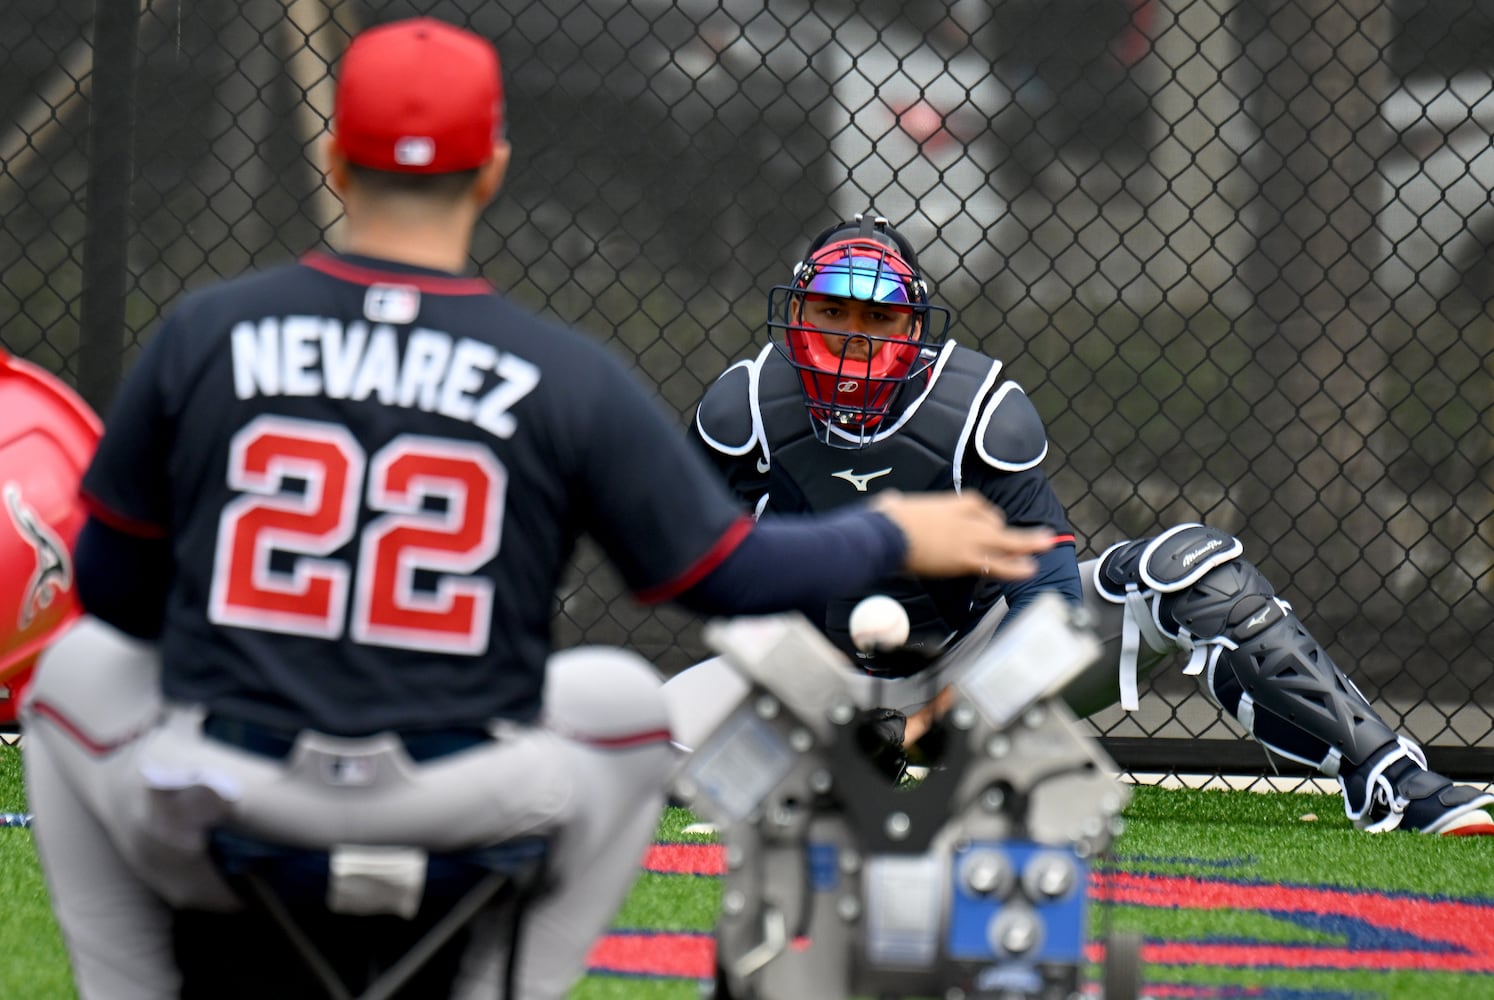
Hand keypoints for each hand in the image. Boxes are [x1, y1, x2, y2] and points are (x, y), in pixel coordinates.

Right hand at [870, 491, 1053, 579]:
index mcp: (948, 504)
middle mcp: (964, 519)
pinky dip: (1015, 567)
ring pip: (1006, 540)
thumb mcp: (892, 505)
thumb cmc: (885, 520)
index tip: (990, 521)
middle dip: (1017, 531)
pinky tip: (1030, 569)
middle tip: (1040, 536)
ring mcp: (968, 538)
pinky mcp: (966, 559)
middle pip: (997, 522)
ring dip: (1028, 543)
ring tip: (1047, 545)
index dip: (987, 515)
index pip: (978, 506)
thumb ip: (894, 504)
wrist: (888, 532)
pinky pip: (997, 563)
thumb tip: (888, 501)